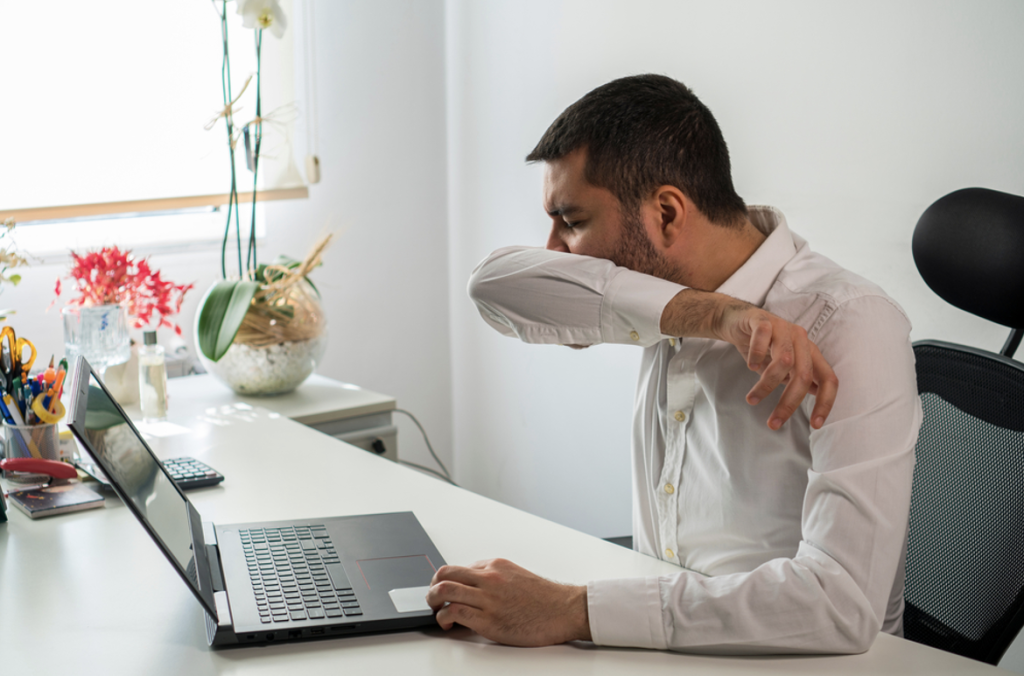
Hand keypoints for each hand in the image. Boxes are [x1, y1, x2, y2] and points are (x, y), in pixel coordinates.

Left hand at [426, 558, 590, 645]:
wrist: (565, 610)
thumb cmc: (545, 598)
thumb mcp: (516, 577)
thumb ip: (493, 579)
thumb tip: (472, 589)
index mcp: (495, 566)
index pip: (458, 568)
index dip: (447, 581)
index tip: (444, 591)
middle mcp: (489, 578)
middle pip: (445, 574)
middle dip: (432, 587)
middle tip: (432, 599)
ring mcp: (488, 599)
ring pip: (445, 591)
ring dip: (433, 602)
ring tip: (436, 611)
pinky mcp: (489, 620)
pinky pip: (455, 613)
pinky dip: (444, 619)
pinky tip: (448, 625)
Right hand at [715, 301, 837, 429]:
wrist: (736, 320)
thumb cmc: (761, 345)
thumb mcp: (782, 365)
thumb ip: (797, 377)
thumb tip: (816, 393)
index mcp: (810, 352)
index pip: (828, 379)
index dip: (825, 403)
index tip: (815, 425)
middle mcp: (800, 339)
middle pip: (803, 375)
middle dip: (788, 403)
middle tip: (773, 423)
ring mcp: (782, 328)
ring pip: (783, 360)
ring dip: (766, 385)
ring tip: (752, 399)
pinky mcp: (762, 320)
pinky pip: (762, 338)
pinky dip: (756, 355)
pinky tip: (750, 366)